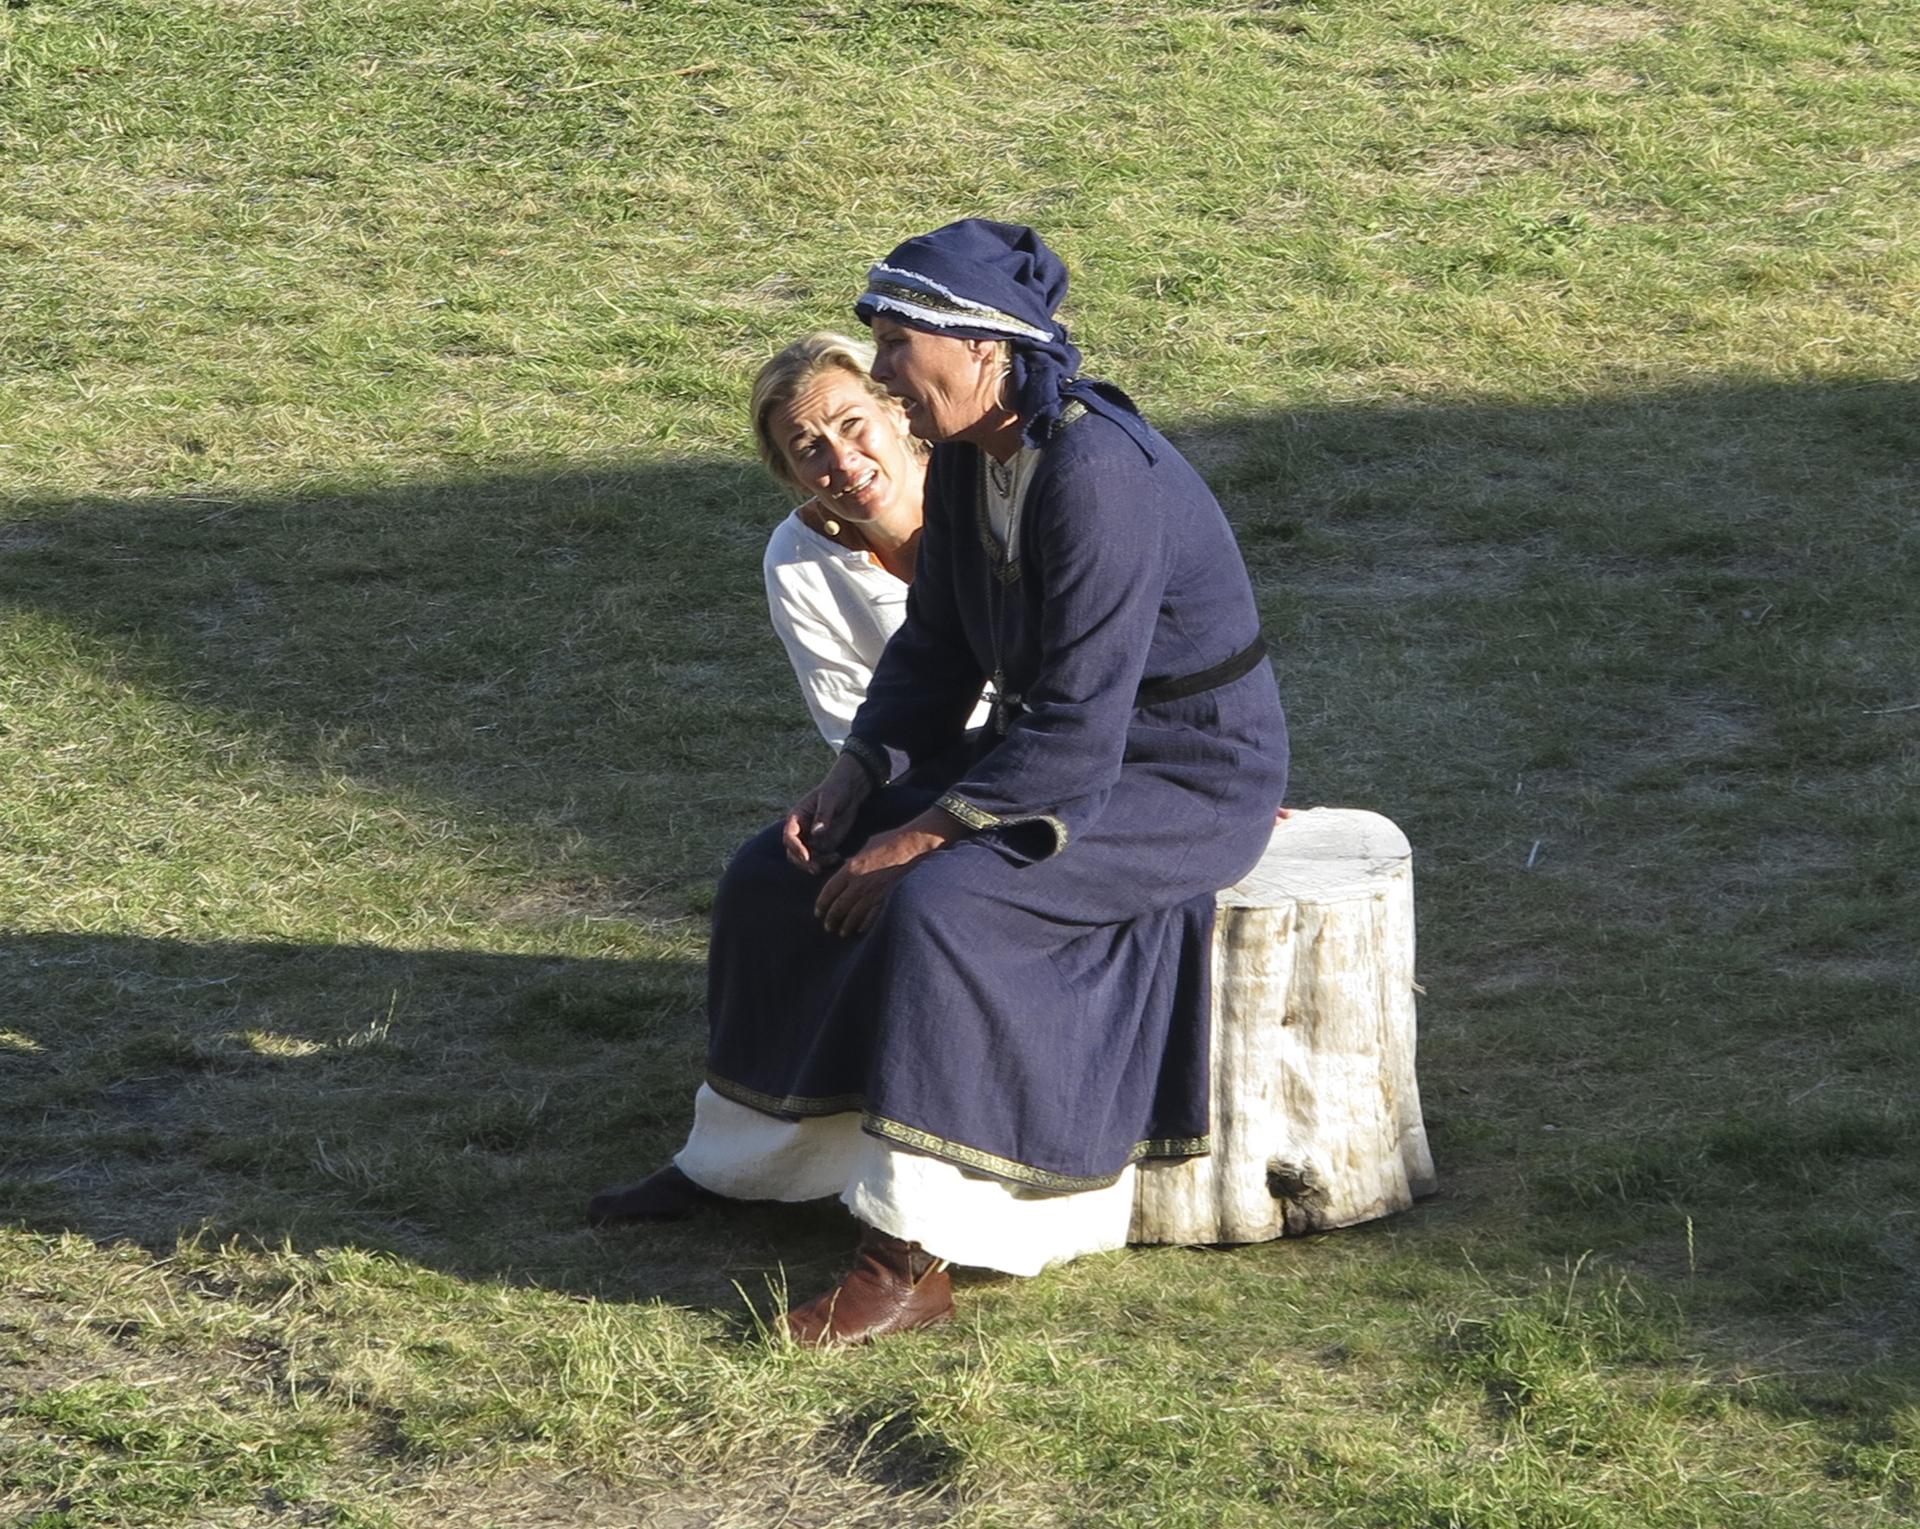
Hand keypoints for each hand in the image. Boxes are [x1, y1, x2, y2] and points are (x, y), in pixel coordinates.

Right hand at [783, 753, 873, 871]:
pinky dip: (828, 861)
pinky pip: (821, 858)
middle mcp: (801, 831)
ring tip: (834, 859)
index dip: (795, 848)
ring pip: (806, 859)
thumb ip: (822, 815)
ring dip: (817, 863)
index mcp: (796, 818)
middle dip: (803, 862)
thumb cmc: (835, 791)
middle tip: (817, 868)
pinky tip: (839, 858)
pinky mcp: (824, 844)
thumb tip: (816, 832)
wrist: (849, 793)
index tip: (806, 856)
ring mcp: (812, 840)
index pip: (789, 837)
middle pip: (793, 852)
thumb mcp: (829, 799)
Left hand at [813, 808, 963, 937]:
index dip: (822, 904)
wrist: (916, 845)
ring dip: (846, 926)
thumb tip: (846, 863)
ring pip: (853, 917)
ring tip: (843, 932)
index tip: (819, 912)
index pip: (829, 891)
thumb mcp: (868, 845)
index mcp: (851, 869)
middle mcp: (859, 884)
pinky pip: (871, 920)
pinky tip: (861, 930)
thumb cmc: (893, 841)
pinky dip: (864, 926)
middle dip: (832, 919)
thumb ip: (855, 858)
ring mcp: (873, 895)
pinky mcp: (887, 901)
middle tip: (828, 926)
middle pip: (838, 908)